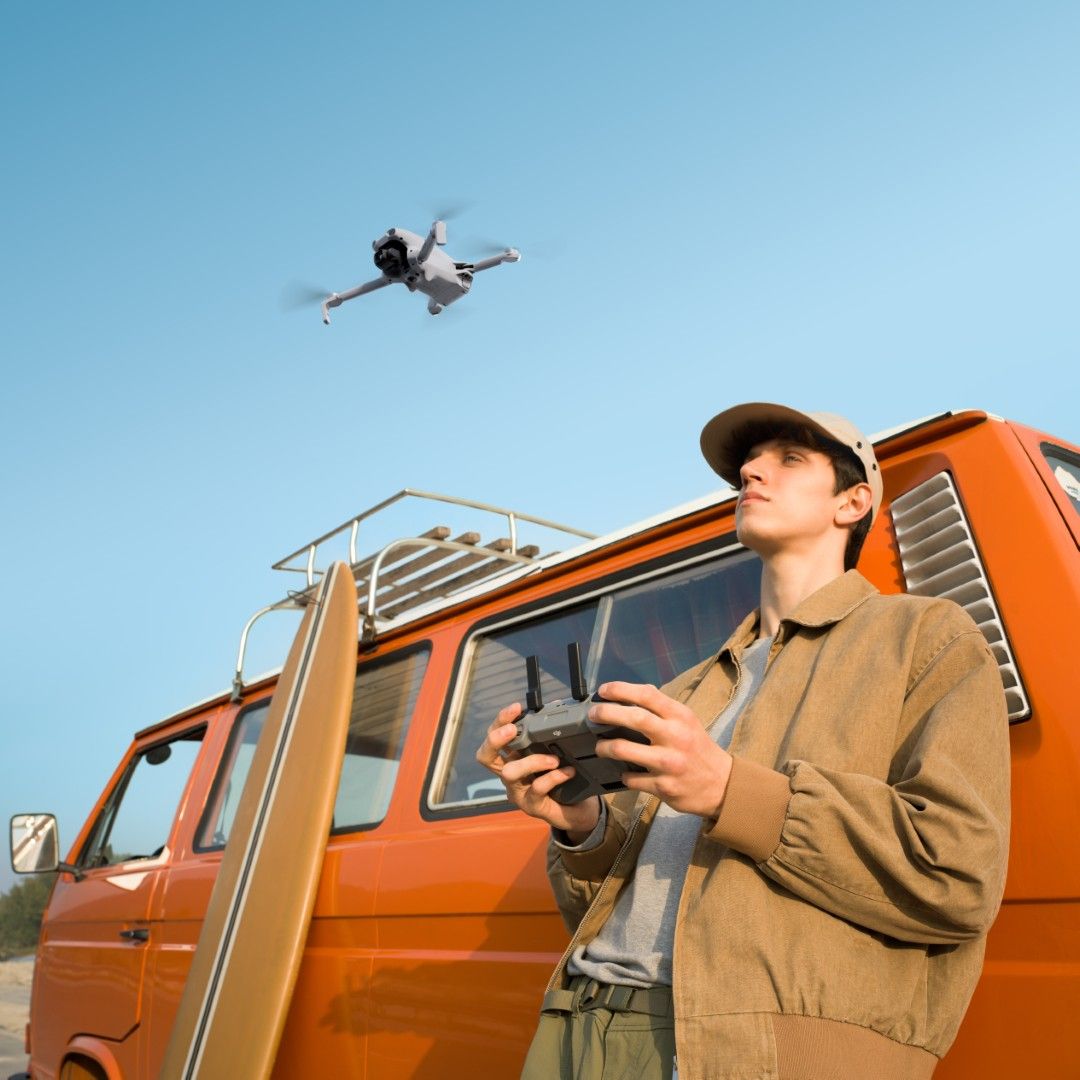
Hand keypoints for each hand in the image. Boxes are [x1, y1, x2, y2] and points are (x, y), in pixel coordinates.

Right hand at [475, 703, 600, 838]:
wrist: (576, 809)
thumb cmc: (561, 777)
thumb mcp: (552, 753)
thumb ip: (548, 737)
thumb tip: (555, 707)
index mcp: (511, 757)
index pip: (494, 736)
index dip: (500, 721)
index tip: (516, 708)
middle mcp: (509, 774)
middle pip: (485, 756)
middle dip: (496, 739)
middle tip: (513, 730)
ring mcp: (517, 792)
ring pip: (510, 772)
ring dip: (532, 761)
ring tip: (554, 758)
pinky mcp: (531, 806)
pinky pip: (537, 788)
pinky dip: (553, 777)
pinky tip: (568, 772)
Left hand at [591, 682, 732, 817]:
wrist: (721, 784)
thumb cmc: (698, 748)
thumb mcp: (687, 721)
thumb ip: (662, 708)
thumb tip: (634, 691)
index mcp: (680, 716)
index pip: (647, 695)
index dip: (621, 689)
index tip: (603, 690)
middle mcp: (675, 736)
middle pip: (635, 718)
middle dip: (607, 713)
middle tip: (593, 715)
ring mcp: (669, 762)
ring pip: (626, 750)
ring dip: (606, 747)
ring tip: (600, 747)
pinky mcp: (664, 786)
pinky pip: (632, 779)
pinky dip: (624, 774)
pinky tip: (623, 772)